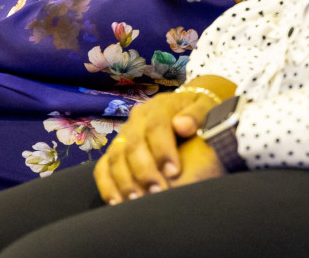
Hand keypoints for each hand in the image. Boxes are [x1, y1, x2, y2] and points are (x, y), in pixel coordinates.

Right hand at [95, 76, 235, 203]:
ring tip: (138, 201)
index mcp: (160, 106)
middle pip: (133, 144)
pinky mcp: (116, 150)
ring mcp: (124, 134)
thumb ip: (196, 115)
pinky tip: (117, 202)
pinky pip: (103, 166)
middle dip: (144, 171)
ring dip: (125, 180)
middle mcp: (137, 119)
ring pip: (115, 156)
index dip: (162, 149)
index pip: (156, 126)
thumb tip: (183, 125)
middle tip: (157, 192)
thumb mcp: (205, 107)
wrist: (187, 109)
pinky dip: (107, 184)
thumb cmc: (198, 114)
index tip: (173, 172)